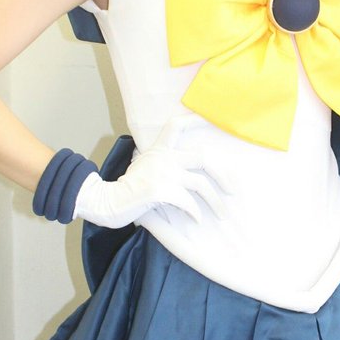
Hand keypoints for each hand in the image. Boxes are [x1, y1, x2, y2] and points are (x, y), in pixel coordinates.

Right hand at [74, 115, 229, 228]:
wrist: (105, 202)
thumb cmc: (126, 191)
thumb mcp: (143, 168)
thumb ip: (162, 164)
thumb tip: (188, 175)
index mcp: (158, 150)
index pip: (175, 126)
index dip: (194, 120)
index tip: (211, 119)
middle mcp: (163, 158)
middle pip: (204, 157)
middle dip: (224, 174)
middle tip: (234, 190)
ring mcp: (163, 172)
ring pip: (201, 184)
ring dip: (216, 202)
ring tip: (222, 215)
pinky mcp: (161, 189)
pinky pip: (188, 202)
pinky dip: (196, 213)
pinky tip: (197, 220)